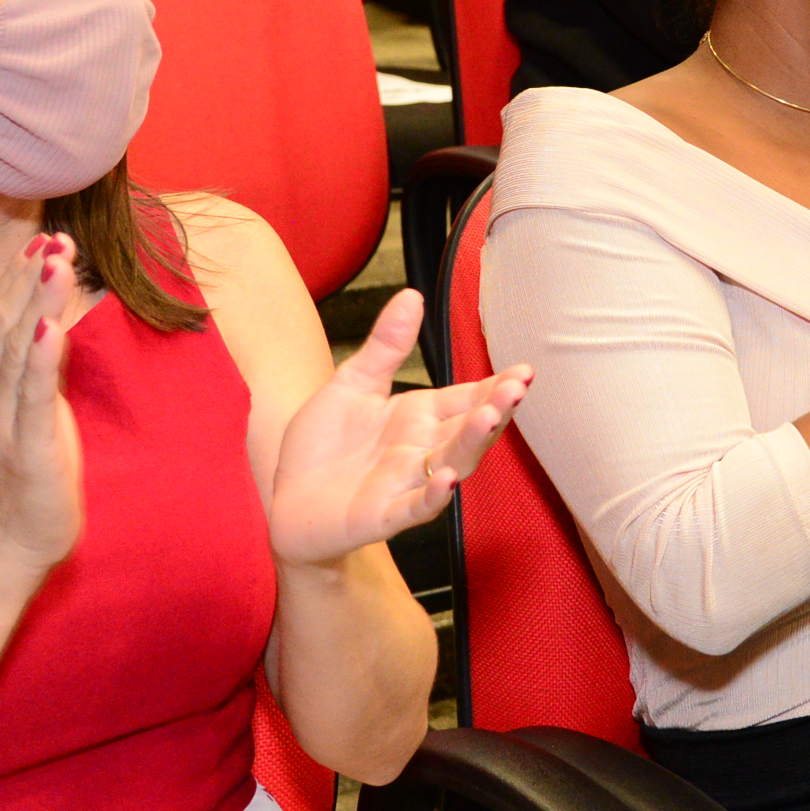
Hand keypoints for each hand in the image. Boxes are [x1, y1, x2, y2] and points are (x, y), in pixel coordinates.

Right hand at [0, 232, 83, 580]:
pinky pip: (32, 395)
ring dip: (36, 302)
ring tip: (54, 263)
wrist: (11, 542)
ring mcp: (2, 420)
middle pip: (4, 324)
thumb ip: (29, 364)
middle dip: (29, 278)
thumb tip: (46, 317)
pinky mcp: (28, 446)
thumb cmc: (23, 470)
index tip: (42, 240)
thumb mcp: (23, 406)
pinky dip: (39, 358)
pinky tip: (49, 327)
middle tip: (54, 237)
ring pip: (17, 350)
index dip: (17, 278)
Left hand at [267, 291, 531, 565]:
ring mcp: (406, 483)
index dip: (496, 387)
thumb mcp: (353, 384)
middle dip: (494, 409)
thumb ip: (386, 346)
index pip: (467, 398)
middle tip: (517, 388)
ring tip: (490, 418)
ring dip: (471, 443)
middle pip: (467, 429)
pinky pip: (414, 507)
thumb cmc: (324, 445)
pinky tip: (447, 480)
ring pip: (451, 464)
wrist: (286, 500)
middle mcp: (422, 450)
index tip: (523, 371)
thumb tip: (413, 295)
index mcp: (419, 417)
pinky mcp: (382, 515)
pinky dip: (433, 496)